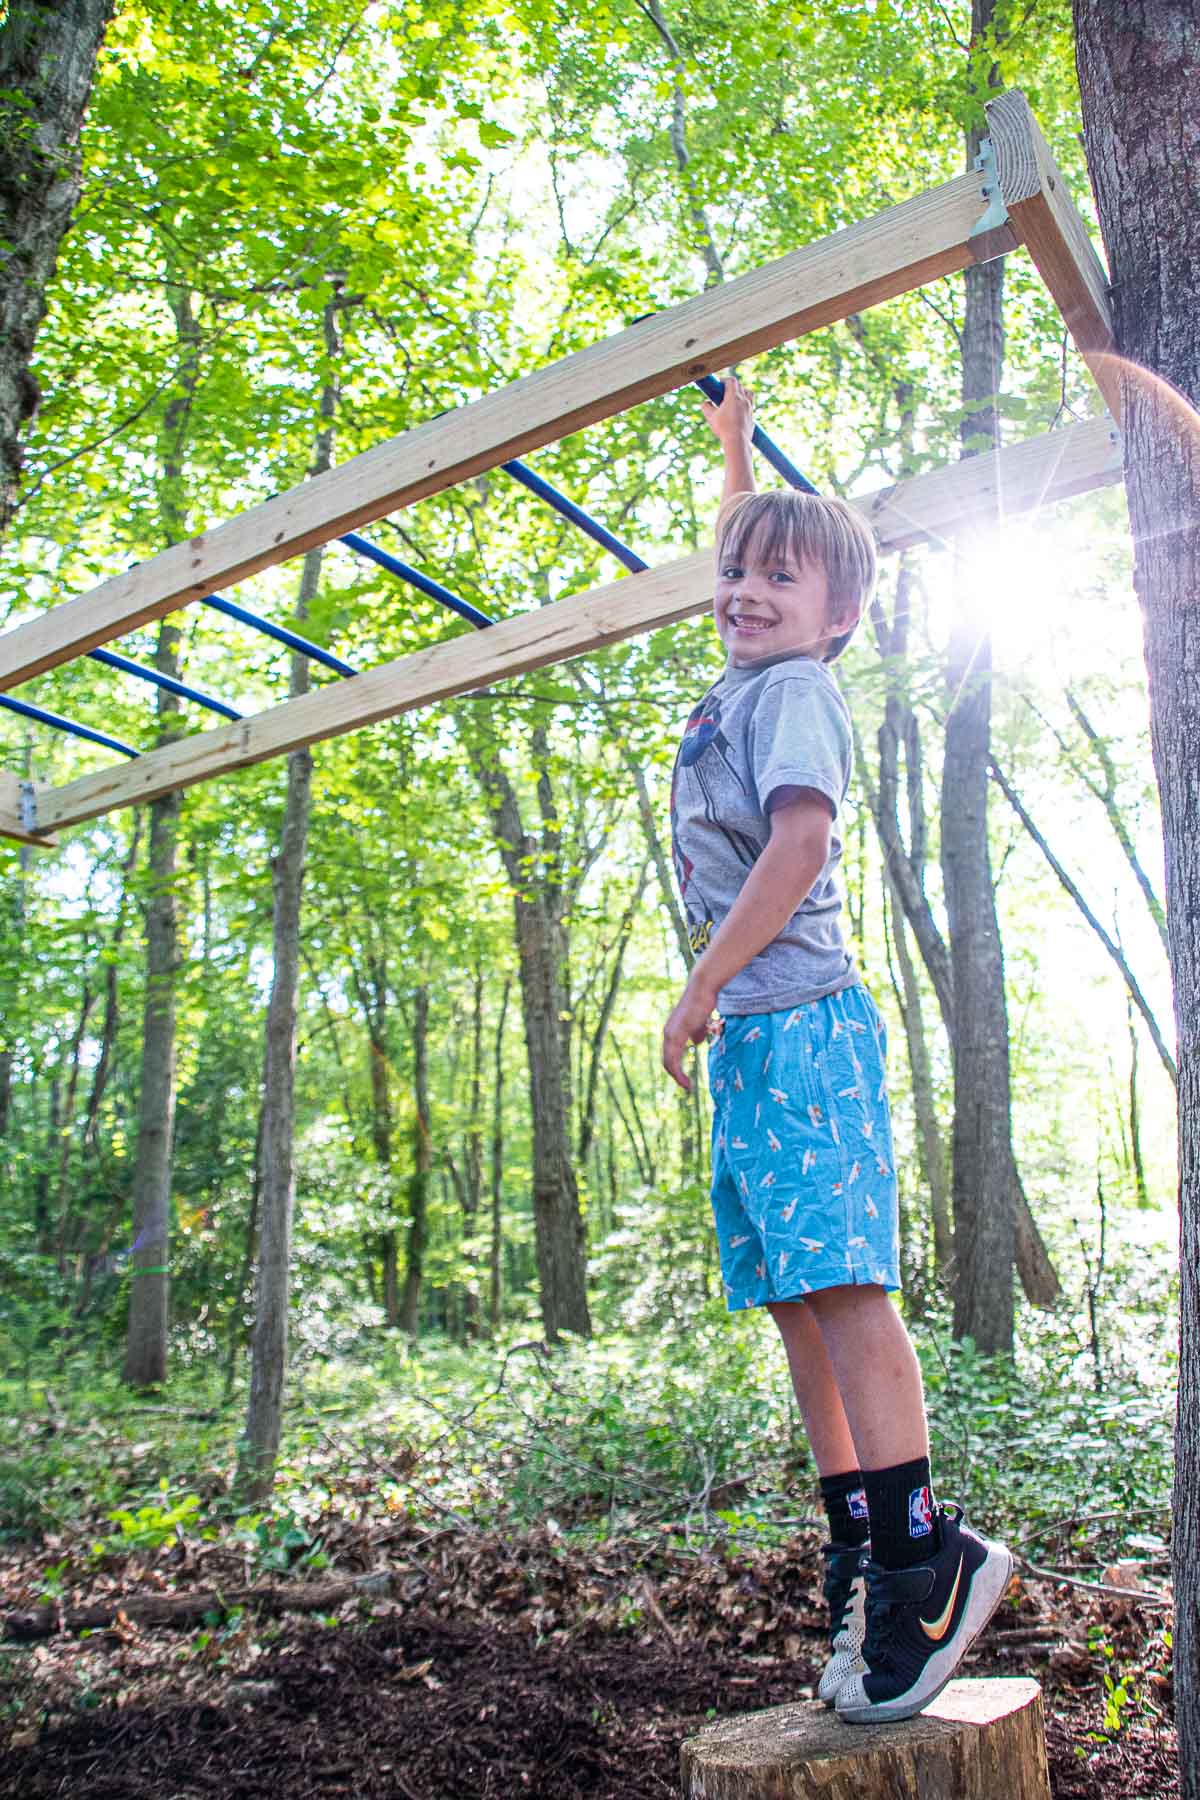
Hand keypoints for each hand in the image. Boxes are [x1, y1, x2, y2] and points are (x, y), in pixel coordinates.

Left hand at [662, 977, 717, 1092]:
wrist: (703, 990)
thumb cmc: (703, 1003)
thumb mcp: (699, 1023)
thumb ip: (696, 1033)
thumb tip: (696, 1043)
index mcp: (672, 1031)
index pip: (669, 1054)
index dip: (676, 1067)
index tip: (685, 1078)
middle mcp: (668, 1034)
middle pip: (666, 1061)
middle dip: (676, 1075)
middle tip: (685, 1086)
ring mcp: (671, 1034)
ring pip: (668, 1062)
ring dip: (676, 1076)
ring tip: (686, 1086)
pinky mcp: (676, 1035)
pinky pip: (673, 1058)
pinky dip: (678, 1072)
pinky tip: (685, 1078)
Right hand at [701, 371, 753, 445]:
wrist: (737, 441)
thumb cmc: (723, 428)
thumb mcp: (710, 417)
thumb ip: (706, 407)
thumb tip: (705, 403)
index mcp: (734, 396)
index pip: (731, 381)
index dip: (725, 380)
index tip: (719, 383)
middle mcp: (744, 400)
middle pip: (740, 386)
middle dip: (732, 386)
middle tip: (723, 391)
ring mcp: (750, 408)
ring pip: (748, 393)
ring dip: (742, 392)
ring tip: (735, 398)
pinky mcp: (752, 416)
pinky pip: (750, 405)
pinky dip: (745, 403)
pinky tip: (739, 410)